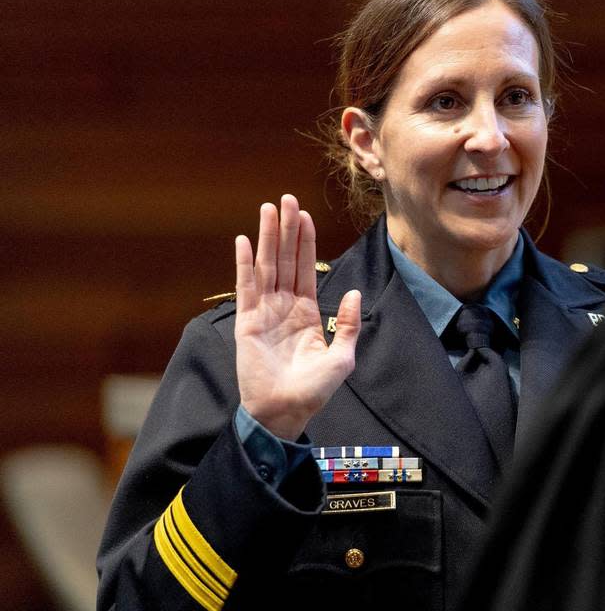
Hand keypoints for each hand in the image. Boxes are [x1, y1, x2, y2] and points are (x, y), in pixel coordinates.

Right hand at [234, 195, 360, 439]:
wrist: (286, 412)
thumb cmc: (314, 390)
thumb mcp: (342, 357)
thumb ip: (348, 324)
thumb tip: (353, 293)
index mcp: (306, 313)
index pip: (306, 269)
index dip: (306, 242)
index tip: (305, 215)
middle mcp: (284, 307)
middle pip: (286, 260)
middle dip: (287, 230)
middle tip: (287, 199)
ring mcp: (264, 312)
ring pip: (267, 266)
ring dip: (268, 237)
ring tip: (269, 209)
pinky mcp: (247, 322)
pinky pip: (246, 287)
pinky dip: (245, 263)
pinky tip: (245, 240)